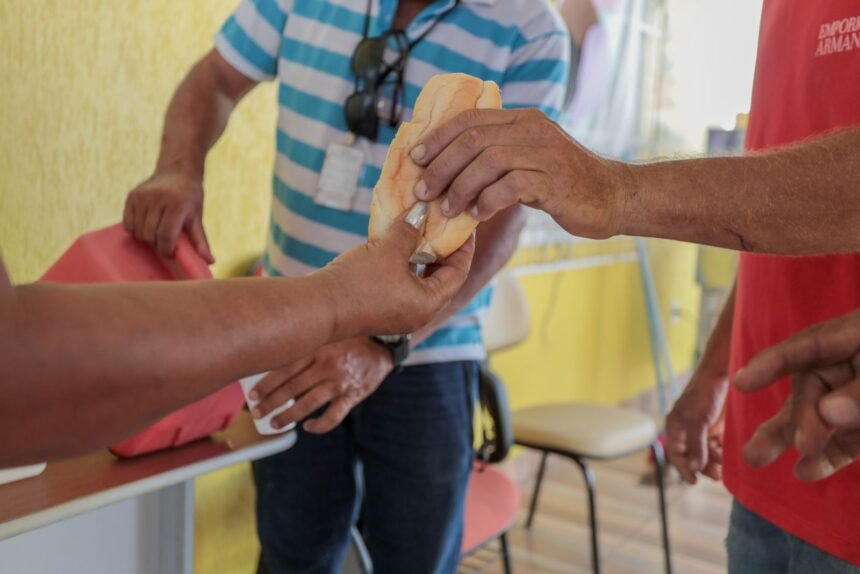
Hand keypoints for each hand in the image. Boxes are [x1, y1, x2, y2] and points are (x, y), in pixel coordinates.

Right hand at [123, 171, 214, 262]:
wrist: (177, 171)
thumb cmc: (189, 198)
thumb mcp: (197, 217)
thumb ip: (201, 241)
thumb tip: (210, 261)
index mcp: (177, 204)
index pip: (166, 235)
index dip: (167, 250)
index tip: (172, 252)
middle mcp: (158, 198)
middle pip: (151, 236)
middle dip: (158, 245)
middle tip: (166, 241)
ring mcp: (143, 196)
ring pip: (138, 232)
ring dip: (147, 238)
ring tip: (158, 232)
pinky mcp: (132, 196)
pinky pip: (128, 224)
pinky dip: (136, 231)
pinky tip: (147, 226)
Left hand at [249, 338, 392, 433]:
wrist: (383, 345)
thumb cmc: (350, 339)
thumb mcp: (327, 334)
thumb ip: (307, 345)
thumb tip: (276, 358)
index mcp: (317, 349)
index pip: (285, 369)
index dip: (266, 384)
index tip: (252, 395)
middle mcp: (326, 366)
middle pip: (292, 388)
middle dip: (271, 403)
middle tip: (257, 413)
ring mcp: (340, 382)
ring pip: (308, 404)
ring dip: (289, 416)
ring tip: (276, 423)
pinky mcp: (353, 395)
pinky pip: (333, 415)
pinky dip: (319, 425)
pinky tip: (308, 427)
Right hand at [316, 206, 475, 336]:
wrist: (318, 308)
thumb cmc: (359, 282)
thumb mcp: (390, 251)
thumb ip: (410, 230)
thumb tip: (422, 213)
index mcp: (430, 303)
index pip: (459, 271)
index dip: (464, 245)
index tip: (464, 223)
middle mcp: (419, 312)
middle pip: (441, 277)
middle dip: (442, 249)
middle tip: (442, 223)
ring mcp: (399, 313)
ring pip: (419, 279)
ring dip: (420, 255)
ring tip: (420, 228)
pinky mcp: (381, 310)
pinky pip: (401, 283)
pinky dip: (403, 264)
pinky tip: (395, 243)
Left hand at [409, 108, 630, 238]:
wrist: (612, 196)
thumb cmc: (563, 183)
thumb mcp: (529, 159)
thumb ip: (497, 155)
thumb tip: (448, 169)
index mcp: (522, 119)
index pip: (470, 119)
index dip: (438, 137)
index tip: (415, 158)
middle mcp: (533, 129)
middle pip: (473, 139)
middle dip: (441, 166)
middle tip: (424, 191)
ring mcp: (545, 153)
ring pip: (488, 161)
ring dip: (460, 186)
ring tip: (448, 208)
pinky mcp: (554, 180)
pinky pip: (510, 186)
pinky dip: (487, 200)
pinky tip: (478, 214)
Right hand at [665, 369, 728, 483]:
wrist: (724, 372)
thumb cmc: (704, 392)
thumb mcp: (697, 419)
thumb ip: (695, 444)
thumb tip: (694, 467)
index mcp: (676, 426)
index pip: (675, 453)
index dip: (683, 468)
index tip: (694, 481)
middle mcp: (688, 429)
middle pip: (692, 456)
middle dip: (703, 467)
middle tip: (717, 475)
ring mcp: (704, 428)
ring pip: (707, 453)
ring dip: (715, 462)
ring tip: (726, 467)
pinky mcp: (719, 427)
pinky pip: (719, 446)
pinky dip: (724, 453)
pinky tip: (731, 457)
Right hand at [734, 309, 859, 480]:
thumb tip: (828, 413)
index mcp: (852, 335)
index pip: (806, 346)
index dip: (772, 364)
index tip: (740, 382)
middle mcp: (846, 367)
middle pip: (808, 390)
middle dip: (794, 419)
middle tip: (786, 444)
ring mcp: (852, 401)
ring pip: (816, 420)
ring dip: (789, 439)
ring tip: (754, 458)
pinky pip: (842, 445)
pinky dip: (825, 459)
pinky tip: (805, 472)